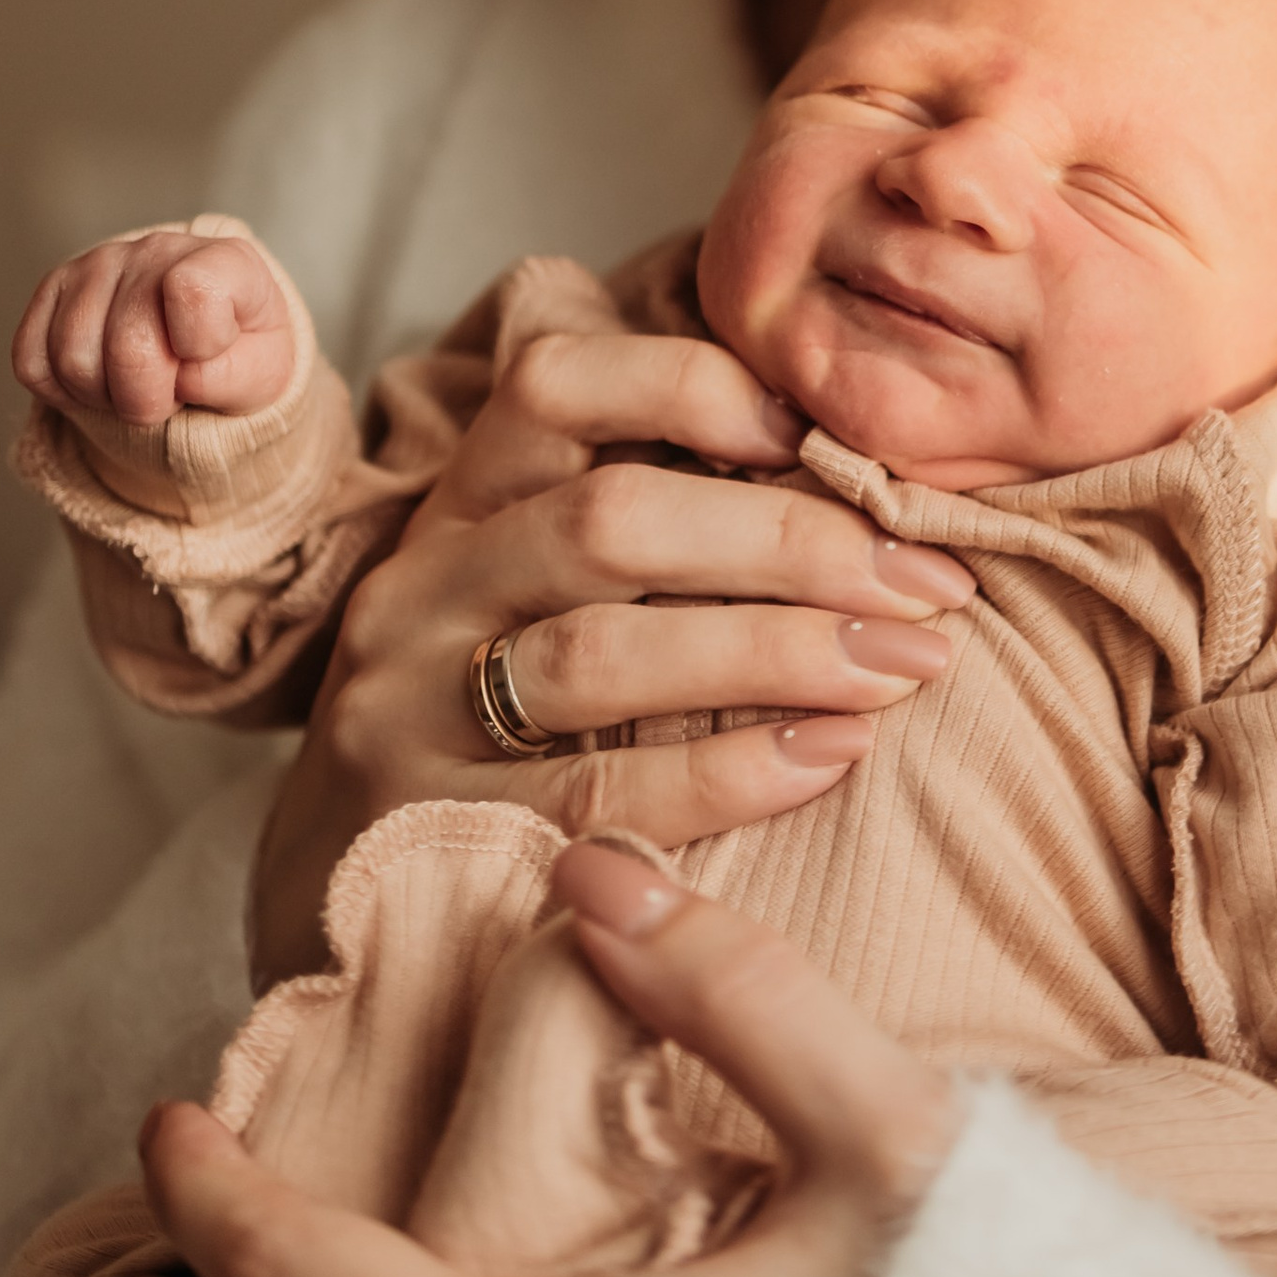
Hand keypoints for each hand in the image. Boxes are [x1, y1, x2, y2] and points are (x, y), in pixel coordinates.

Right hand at [14, 224, 298, 429]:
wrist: (201, 342)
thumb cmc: (237, 353)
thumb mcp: (263, 373)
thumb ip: (237, 377)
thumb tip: (185, 376)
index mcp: (222, 260)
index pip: (193, 291)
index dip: (199, 347)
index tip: (208, 355)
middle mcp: (156, 250)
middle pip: (127, 346)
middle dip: (147, 398)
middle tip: (169, 394)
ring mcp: (97, 264)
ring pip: (73, 360)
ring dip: (104, 398)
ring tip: (136, 384)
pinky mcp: (52, 289)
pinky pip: (31, 362)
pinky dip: (63, 392)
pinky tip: (101, 379)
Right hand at [251, 323, 972, 984]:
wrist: (343, 894)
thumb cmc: (500, 721)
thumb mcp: (540, 596)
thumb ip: (657, 525)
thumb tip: (860, 467)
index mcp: (464, 504)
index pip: (558, 382)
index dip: (694, 385)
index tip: (819, 435)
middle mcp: (423, 589)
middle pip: (610, 521)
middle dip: (792, 542)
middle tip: (933, 581)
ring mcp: (408, 712)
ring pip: (601, 651)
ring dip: (777, 650)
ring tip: (905, 665)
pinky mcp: (430, 833)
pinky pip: (593, 792)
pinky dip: (728, 771)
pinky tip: (832, 756)